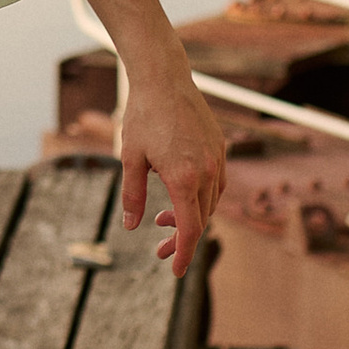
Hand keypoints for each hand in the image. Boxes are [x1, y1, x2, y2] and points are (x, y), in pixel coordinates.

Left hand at [118, 52, 226, 281]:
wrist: (164, 79)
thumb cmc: (143, 116)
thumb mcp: (130, 158)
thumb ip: (132, 195)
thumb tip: (130, 226)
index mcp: (183, 177)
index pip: (189, 228)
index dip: (182, 253)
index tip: (175, 270)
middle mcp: (206, 171)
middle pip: (201, 219)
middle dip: (181, 239)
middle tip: (159, 249)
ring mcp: (216, 158)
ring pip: (211, 202)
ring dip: (190, 217)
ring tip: (162, 218)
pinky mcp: (219, 148)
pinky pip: (216, 183)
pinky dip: (201, 198)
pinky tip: (181, 195)